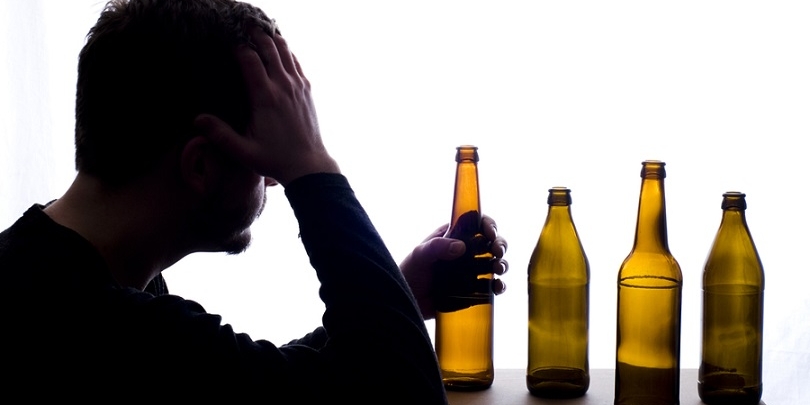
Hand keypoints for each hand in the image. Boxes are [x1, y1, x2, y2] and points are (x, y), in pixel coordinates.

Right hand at [193, 27, 338, 185]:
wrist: (308, 165)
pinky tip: (278, 49)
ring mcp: (298, 85)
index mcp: (265, 97)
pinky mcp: (307, 89)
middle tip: (242, 26)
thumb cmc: (275, 159)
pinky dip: (285, 51)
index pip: (250, 59)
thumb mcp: (242, 151)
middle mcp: (283, 86)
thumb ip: (220, 134)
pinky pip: (296, 62)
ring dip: (272, 38)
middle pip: (269, 47)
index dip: (238, 47)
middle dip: (254, 34)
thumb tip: (197, 119)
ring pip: (285, 50)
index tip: (228, 43)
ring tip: (259, 31)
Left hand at [400, 215, 507, 319]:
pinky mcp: (473, 290)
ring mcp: (471, 271)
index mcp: (454, 236)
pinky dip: (499, 286)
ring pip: (496, 263)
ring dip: (502, 264)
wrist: (407, 300)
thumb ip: (437, 247)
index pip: (477, 224)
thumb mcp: (419, 255)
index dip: (489, 225)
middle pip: (492, 242)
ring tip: (498, 269)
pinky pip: (492, 286)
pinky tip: (497, 287)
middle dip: (500, 245)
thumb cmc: (410, 272)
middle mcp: (466, 251)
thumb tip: (461, 247)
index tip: (490, 234)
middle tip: (497, 252)